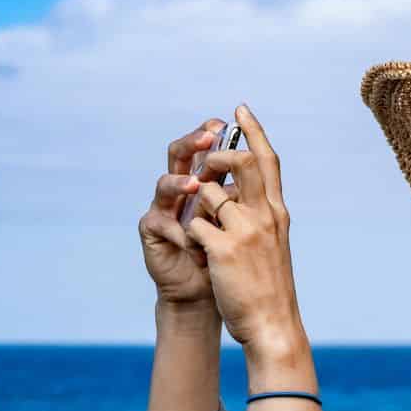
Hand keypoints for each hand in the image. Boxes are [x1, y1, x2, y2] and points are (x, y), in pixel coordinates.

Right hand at [139, 116, 236, 305]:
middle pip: (180, 153)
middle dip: (193, 143)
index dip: (215, 130)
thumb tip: (257, 161)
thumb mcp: (243, 219)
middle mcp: (182, 187)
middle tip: (208, 138)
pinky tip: (190, 239)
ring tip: (196, 186)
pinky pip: (160, 222)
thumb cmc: (228, 253)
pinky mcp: (152, 231)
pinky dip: (178, 230)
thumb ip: (246, 191)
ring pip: (165, 184)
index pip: (206, 145)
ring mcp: (165, 206)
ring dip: (181, 183)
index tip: (232, 119)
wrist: (208, 291)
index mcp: (205, 178)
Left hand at [183, 104, 304, 353]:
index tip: (239, 108)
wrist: (272, 325)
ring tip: (206, 233)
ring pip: (209, 192)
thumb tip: (241, 194)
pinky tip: (198, 254)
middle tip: (205, 162)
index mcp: (277, 212)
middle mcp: (265, 215)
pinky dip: (190, 235)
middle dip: (217, 155)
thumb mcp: (274, 243)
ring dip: (198, 207)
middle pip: (241, 162)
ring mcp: (245, 230)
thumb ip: (262, 216)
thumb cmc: (269, 288)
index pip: (268, 160)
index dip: (253, 131)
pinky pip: (195, 224)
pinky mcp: (223, 248)